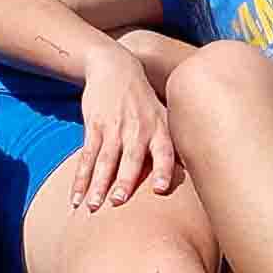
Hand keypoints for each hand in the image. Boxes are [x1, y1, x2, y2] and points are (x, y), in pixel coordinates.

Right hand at [68, 42, 183, 211]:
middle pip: (131, 158)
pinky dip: (81, 177)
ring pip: (105, 159)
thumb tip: (196, 174)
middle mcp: (137, 129)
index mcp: (158, 129)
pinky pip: (87, 155)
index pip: (164, 152)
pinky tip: (76, 195)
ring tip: (93, 206)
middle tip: (118, 202)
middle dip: (124, 181)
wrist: (114, 67)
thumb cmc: (144, 100)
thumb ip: (173, 143)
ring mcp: (114, 127)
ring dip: (98, 184)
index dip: (162, 170)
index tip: (159, 189)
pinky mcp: (94, 125)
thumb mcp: (163, 114)